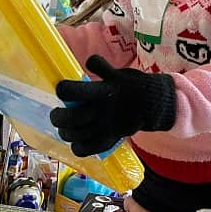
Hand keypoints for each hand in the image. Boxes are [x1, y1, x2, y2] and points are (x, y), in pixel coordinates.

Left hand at [50, 56, 176, 156]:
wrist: (154, 105)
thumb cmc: (132, 86)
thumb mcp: (118, 73)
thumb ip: (101, 67)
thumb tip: (89, 62)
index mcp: (102, 92)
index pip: (72, 91)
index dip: (63, 90)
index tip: (62, 90)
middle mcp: (101, 111)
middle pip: (69, 118)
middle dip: (57, 116)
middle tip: (57, 113)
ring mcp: (104, 128)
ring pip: (73, 135)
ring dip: (64, 131)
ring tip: (65, 127)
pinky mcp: (108, 141)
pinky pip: (85, 149)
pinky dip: (77, 146)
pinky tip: (78, 140)